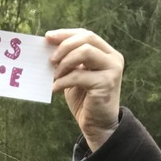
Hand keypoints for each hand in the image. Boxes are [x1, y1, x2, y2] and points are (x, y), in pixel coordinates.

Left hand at [45, 28, 123, 150]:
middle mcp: (113, 58)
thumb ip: (68, 62)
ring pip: (85, 52)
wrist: (97, 126)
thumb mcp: (75, 77)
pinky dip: (63, 81)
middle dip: (64, 46)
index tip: (48, 37)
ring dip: (65, 63)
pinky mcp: (106, 83)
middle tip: (50, 59)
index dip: (66, 34)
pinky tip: (55, 89)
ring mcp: (112, 70)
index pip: (86, 35)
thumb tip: (48, 48)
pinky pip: (79, 75)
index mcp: (106, 53)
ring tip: (54, 75)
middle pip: (87, 39)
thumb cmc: (84, 101)